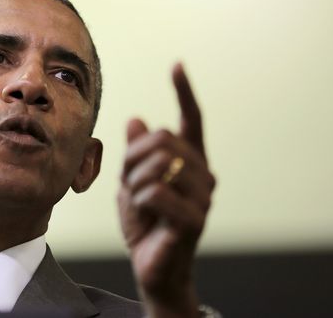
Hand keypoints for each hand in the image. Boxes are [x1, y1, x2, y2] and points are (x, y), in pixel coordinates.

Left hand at [118, 63, 215, 317]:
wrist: (152, 266)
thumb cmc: (146, 223)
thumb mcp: (132, 182)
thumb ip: (137, 154)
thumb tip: (137, 119)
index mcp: (190, 162)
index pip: (191, 120)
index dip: (184, 92)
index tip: (177, 65)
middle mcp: (203, 174)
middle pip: (161, 140)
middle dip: (134, 159)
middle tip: (130, 183)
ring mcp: (202, 196)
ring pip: (157, 164)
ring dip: (135, 183)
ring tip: (139, 201)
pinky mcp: (195, 219)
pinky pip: (156, 191)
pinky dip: (139, 200)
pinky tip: (145, 214)